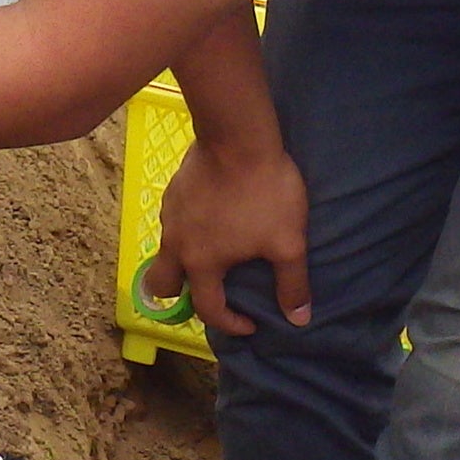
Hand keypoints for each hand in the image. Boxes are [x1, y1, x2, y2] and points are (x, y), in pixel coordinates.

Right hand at [147, 133, 311, 337]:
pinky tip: (210, 219)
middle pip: (161, 285)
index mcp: (202, 264)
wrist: (238, 137)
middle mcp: (176, 245)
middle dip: (178, 297)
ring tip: (214, 253)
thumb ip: (292, 283)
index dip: (230, 323)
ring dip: (183, 262)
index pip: (207, 308)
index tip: (250, 322)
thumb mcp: (288, 242)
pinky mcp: (172, 191)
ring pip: (166, 252)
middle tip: (207, 293)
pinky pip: (172, 224)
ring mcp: (169, 216)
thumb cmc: (264, 193)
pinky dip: (186, 233)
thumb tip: (298, 319)